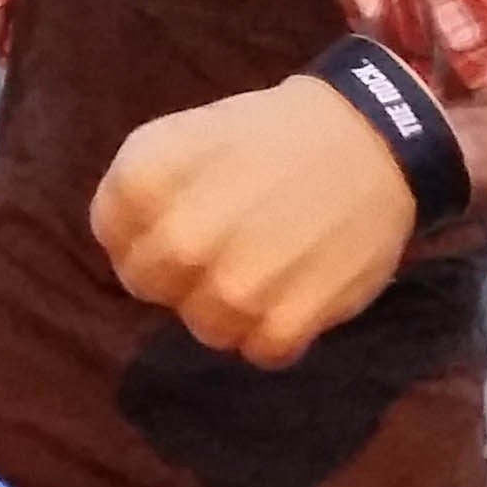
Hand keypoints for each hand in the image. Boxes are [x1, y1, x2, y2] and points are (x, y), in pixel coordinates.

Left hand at [88, 71, 415, 370]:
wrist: (373, 138)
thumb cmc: (272, 137)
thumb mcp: (186, 135)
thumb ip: (140, 190)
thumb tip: (128, 252)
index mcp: (146, 180)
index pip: (113, 236)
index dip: (143, 230)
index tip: (184, 212)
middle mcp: (180, 239)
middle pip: (151, 288)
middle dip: (181, 272)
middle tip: (229, 242)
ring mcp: (233, 286)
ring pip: (206, 328)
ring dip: (234, 307)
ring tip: (270, 264)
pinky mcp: (287, 320)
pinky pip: (262, 352)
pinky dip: (282, 330)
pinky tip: (301, 289)